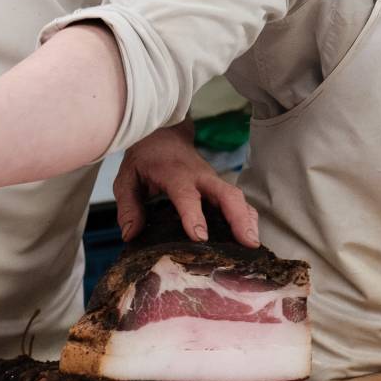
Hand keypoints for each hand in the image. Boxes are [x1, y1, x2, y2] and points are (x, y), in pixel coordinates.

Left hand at [115, 124, 258, 246]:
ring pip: (237, 197)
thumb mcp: (126, 178)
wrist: (163, 135)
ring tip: (254, 246)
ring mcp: (213, 181)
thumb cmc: (145, 159)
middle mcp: (200, 176)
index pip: (187, 195)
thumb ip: (128, 205)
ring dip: (248, 220)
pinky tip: (250, 238)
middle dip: (238, 218)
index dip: (194, 215)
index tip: (200, 237)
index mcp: (175, 174)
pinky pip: (238, 201)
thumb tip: (131, 235)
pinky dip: (247, 218)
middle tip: (247, 243)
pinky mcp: (219, 187)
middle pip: (226, 194)